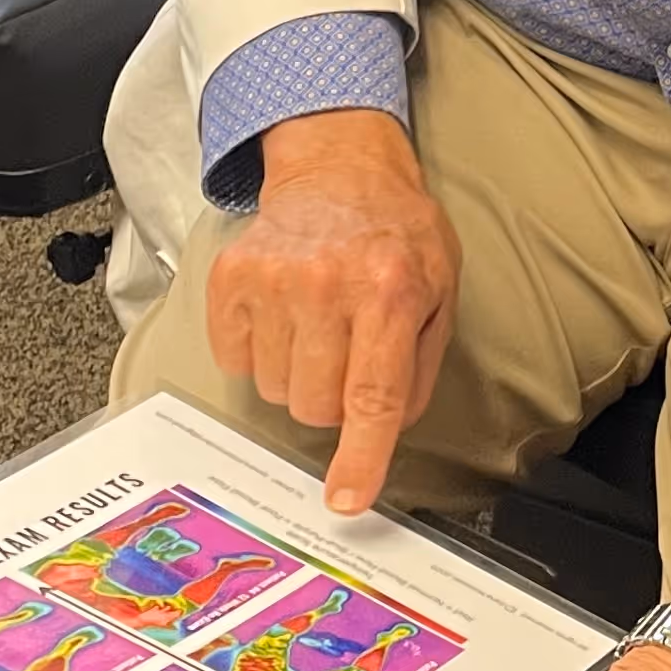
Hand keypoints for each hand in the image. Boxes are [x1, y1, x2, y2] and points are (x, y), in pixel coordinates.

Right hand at [206, 108, 459, 514]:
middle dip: (336, 402)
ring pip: (276, 391)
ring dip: (299, 378)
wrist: (339, 170)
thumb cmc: (396, 235)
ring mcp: (272, 279)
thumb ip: (418, 368)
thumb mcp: (440, 293)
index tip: (346, 499)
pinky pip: (237, 362)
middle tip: (349, 355)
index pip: (372, 397)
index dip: (361, 457)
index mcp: (390, 291)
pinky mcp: (231, 278)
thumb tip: (384, 432)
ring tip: (319, 327)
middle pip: (317, 406)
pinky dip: (260, 355)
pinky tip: (285, 318)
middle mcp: (326, 284)